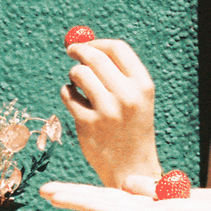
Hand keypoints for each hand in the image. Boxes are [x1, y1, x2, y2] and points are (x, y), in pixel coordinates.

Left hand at [61, 39, 162, 188]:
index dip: (98, 43)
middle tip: (71, 51)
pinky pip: (67, 95)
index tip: (88, 45)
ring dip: (73, 75)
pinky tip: (76, 103)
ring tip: (78, 86)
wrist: (132, 168)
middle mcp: (127, 97)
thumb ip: (116, 71)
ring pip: (78, 74)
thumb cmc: (131, 127)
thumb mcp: (136, 98)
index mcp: (143, 86)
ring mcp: (106, 111)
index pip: (118, 49)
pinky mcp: (87, 124)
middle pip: (95, 58)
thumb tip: (84, 42)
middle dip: (79, 50)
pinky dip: (67, 94)